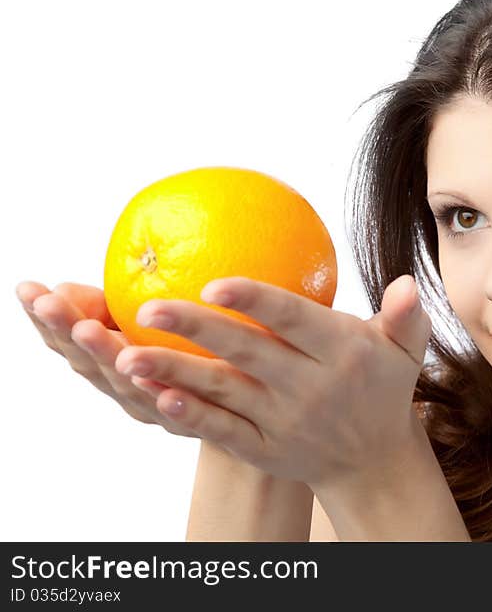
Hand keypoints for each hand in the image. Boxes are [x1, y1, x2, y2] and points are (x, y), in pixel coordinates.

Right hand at [15, 280, 197, 437]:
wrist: (244, 413)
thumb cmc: (193, 352)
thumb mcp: (150, 323)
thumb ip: (108, 307)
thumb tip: (60, 286)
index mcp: (111, 368)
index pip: (71, 344)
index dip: (47, 321)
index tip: (27, 289)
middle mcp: (128, 393)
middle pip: (92, 365)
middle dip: (68, 333)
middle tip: (49, 303)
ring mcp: (160, 413)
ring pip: (130, 387)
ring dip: (107, 356)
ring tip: (88, 329)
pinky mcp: (201, 424)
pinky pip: (187, 415)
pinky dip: (171, 402)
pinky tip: (162, 386)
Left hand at [111, 274, 431, 487]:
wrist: (373, 461)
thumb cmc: (384, 388)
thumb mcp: (406, 351)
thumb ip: (406, 316)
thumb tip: (408, 283)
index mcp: (342, 352)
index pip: (293, 321)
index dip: (254, 302)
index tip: (214, 283)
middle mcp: (311, 387)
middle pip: (247, 353)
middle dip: (197, 330)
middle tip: (149, 307)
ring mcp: (285, 421)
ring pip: (224, 393)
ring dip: (175, 374)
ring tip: (127, 355)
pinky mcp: (265, 448)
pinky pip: (224, 431)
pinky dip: (191, 418)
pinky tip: (158, 400)